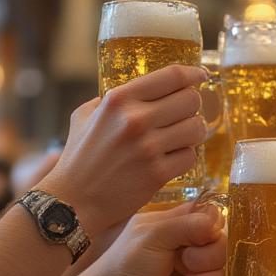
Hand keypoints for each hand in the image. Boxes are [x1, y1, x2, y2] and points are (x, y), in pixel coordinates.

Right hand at [40, 64, 207, 236]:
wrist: (74, 201)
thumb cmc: (79, 157)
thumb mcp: (85, 116)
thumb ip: (110, 100)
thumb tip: (137, 90)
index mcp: (119, 99)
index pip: (172, 76)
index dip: (194, 74)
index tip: (201, 76)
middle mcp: (136, 120)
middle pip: (190, 101)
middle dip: (192, 107)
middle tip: (184, 115)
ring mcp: (148, 148)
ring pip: (196, 128)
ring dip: (193, 133)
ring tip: (180, 138)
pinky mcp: (157, 174)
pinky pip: (190, 157)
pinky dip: (184, 157)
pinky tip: (171, 159)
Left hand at [98, 202, 225, 275]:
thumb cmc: (126, 264)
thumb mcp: (153, 235)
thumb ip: (186, 224)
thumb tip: (217, 221)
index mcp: (182, 229)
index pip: (214, 220)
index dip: (214, 229)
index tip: (201, 237)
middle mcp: (192, 252)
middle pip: (224, 250)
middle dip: (209, 259)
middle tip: (185, 263)